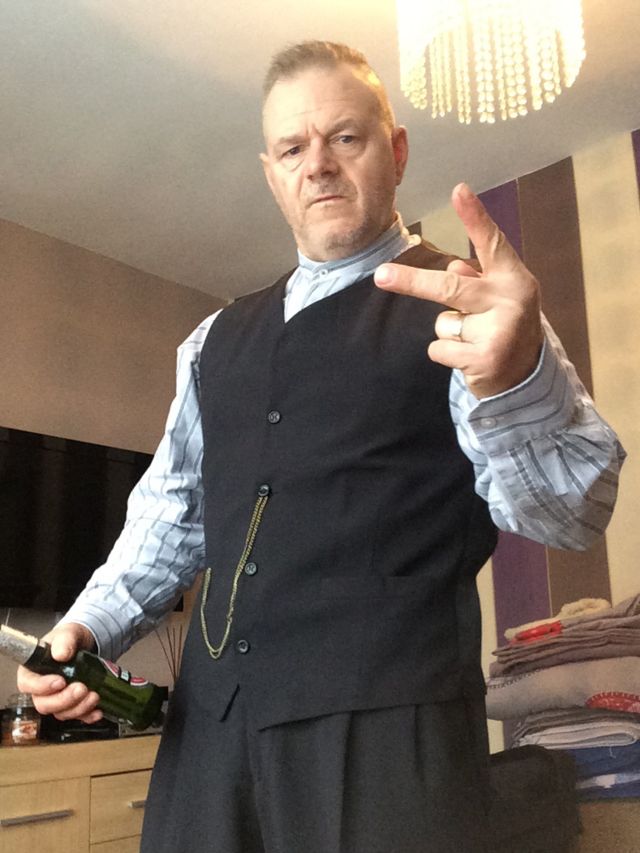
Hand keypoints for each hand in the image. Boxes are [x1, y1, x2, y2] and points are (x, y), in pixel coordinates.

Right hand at [17, 622, 102, 723]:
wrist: (84, 645)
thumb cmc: (68, 641)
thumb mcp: (67, 634)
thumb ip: (63, 641)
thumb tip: (61, 654)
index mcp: (31, 672)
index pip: (28, 684)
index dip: (42, 687)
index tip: (60, 681)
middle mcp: (41, 690)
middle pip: (45, 704)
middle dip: (64, 700)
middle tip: (81, 688)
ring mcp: (57, 700)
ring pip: (61, 713)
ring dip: (78, 708)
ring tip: (94, 695)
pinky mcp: (72, 706)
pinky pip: (77, 717)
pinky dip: (88, 716)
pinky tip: (98, 711)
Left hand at [374, 182, 543, 397]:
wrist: (524, 376)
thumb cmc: (502, 324)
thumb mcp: (495, 296)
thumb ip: (475, 278)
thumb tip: (453, 268)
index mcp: (513, 277)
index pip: (492, 242)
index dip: (475, 216)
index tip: (458, 190)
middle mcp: (510, 300)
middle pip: (450, 286)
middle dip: (411, 281)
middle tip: (381, 276)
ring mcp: (499, 331)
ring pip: (442, 323)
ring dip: (448, 333)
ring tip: (472, 339)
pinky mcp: (485, 359)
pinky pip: (439, 349)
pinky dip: (447, 355)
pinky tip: (469, 358)